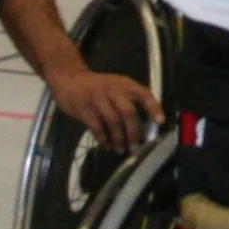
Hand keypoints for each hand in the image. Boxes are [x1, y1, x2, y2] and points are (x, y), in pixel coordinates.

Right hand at [49, 66, 163, 153]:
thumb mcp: (115, 87)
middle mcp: (112, 89)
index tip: (160, 122)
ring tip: (120, 149)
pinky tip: (106, 145)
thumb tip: (145, 126)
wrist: (69, 78)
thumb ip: (129, 101)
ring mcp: (96, 98)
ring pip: (112, 121)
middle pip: (128, 111)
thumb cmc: (97, 87)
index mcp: (124, 84)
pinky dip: (103, 139)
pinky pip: (96, 127)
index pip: (143, 93)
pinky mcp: (83, 108)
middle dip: (133, 132)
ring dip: (118, 138)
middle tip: (135, 146)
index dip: (153, 107)